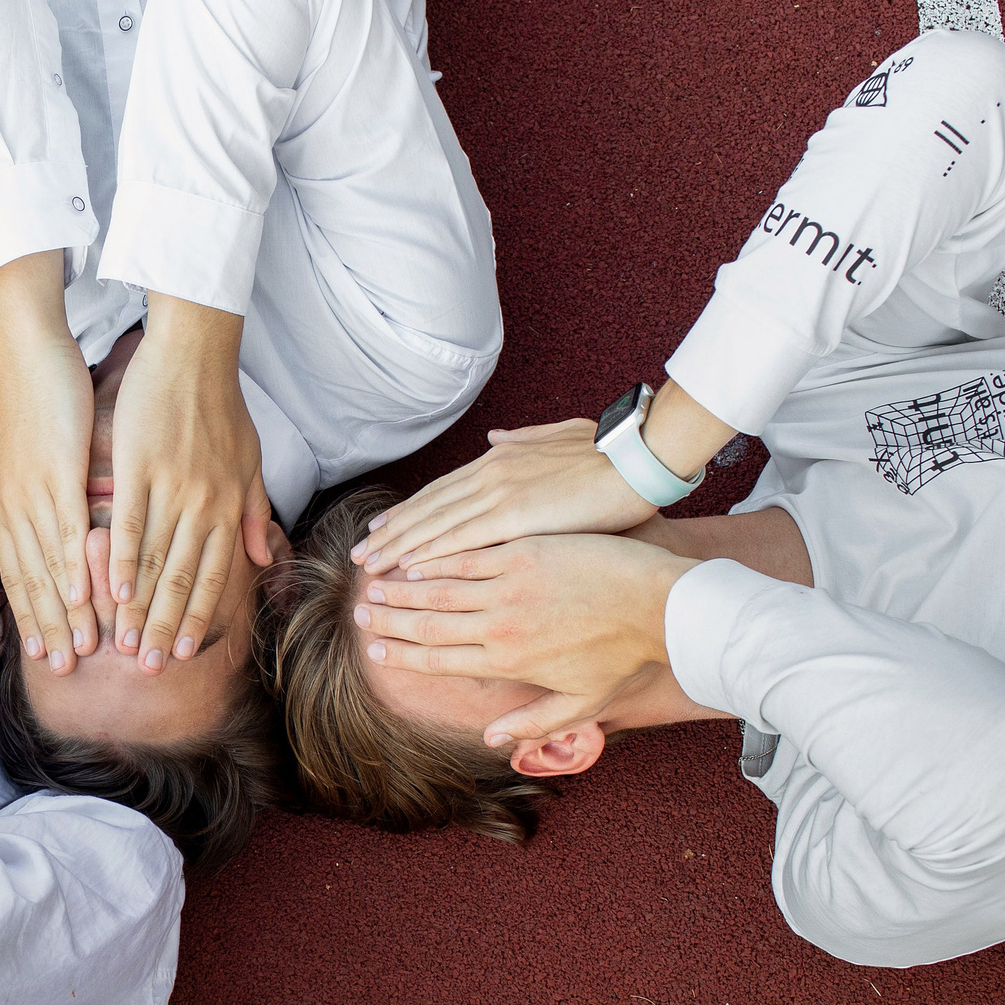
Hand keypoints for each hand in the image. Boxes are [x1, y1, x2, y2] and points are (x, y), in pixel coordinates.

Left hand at [0, 328, 99, 674]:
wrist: (30, 355)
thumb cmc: (34, 407)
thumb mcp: (21, 468)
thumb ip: (19, 515)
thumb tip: (11, 554)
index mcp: (4, 508)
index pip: (18, 576)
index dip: (30, 618)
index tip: (42, 655)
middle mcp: (11, 508)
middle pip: (29, 582)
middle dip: (47, 629)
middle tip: (63, 670)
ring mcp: (31, 492)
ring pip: (46, 565)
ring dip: (63, 611)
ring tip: (81, 649)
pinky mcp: (55, 471)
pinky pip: (64, 527)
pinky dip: (72, 564)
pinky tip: (84, 595)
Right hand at [106, 297, 272, 672]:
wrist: (194, 355)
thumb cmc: (223, 406)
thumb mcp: (251, 460)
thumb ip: (254, 512)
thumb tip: (261, 558)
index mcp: (231, 506)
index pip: (215, 577)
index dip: (199, 618)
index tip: (186, 654)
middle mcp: (206, 505)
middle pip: (183, 580)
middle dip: (166, 629)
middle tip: (151, 669)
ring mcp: (173, 488)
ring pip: (156, 561)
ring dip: (139, 608)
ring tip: (123, 644)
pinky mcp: (139, 467)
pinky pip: (129, 524)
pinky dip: (120, 561)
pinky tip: (108, 590)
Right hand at [354, 534, 696, 744]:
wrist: (660, 606)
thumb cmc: (626, 656)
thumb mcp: (583, 704)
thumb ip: (533, 723)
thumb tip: (492, 740)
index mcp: (509, 662)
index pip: (442, 660)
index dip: (404, 656)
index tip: (377, 652)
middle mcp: (501, 625)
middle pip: (429, 624)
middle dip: (390, 621)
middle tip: (360, 616)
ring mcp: (511, 586)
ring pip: (440, 588)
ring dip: (402, 589)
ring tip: (373, 586)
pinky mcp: (525, 553)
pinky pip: (468, 556)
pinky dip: (436, 559)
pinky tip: (414, 559)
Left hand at [357, 384, 736, 572]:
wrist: (642, 456)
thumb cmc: (612, 453)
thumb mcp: (563, 436)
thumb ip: (525, 439)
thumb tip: (495, 439)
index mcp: (502, 459)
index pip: (443, 490)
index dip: (411, 510)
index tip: (385, 526)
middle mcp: (491, 471)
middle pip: (429, 508)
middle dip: (393, 532)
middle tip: (362, 554)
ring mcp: (499, 492)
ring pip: (435, 524)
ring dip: (399, 546)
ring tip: (371, 566)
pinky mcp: (514, 514)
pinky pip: (461, 538)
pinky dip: (430, 552)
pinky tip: (407, 568)